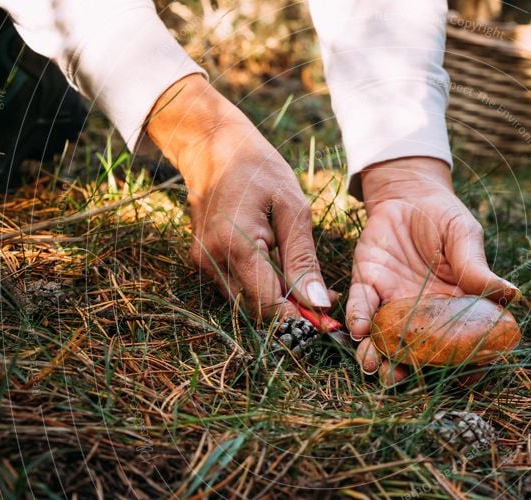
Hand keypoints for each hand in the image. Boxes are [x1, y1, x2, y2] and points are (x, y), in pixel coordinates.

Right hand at [146, 74, 330, 320]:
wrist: (214, 148)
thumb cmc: (260, 171)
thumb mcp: (294, 209)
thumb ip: (303, 259)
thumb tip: (317, 303)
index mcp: (236, 246)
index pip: (269, 305)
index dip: (299, 318)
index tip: (327, 319)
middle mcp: (212, 261)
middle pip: (257, 310)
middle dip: (292, 311)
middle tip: (325, 297)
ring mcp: (203, 264)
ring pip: (246, 303)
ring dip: (278, 300)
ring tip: (308, 281)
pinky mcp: (203, 263)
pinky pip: (236, 288)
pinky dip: (262, 287)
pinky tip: (283, 271)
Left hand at [348, 157, 518, 383]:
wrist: (408, 193)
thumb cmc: (444, 218)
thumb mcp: (465, 238)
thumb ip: (477, 268)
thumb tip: (510, 294)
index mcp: (453, 307)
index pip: (459, 343)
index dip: (462, 364)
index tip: (462, 378)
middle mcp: (421, 314)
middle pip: (415, 351)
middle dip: (405, 370)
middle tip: (400, 378)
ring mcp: (392, 302)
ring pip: (383, 339)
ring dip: (376, 356)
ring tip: (373, 365)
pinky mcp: (367, 284)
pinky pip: (361, 307)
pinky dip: (358, 319)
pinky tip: (358, 328)